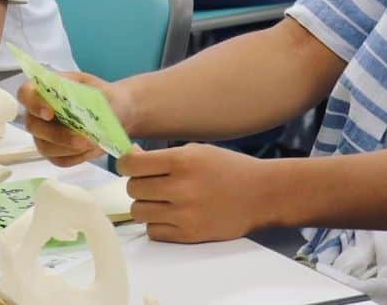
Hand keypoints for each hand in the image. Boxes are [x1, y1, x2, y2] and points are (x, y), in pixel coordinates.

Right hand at [18, 71, 132, 166]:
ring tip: (93, 143)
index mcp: (45, 90)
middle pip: (33, 125)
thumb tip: (68, 101)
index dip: (33, 104)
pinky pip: (58, 159)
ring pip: (45, 146)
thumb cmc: (104, 96)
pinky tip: (90, 149)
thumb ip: (79, 93)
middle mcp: (38, 113)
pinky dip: (75, 156)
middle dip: (57, 134)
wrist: (119, 112)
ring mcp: (44, 135)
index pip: (25, 93)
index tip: (50, 113)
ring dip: (68, 148)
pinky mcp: (55, 153)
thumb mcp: (95, 88)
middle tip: (83, 138)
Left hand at [118, 143, 274, 242]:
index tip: (129, 165)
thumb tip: (130, 157)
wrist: (261, 193)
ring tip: (161, 199)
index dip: (125, 164)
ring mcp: (185, 214)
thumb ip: (162, 156)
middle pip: (133, 188)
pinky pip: (153, 232)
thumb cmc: (228, 168)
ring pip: (139, 212)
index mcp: (182, 161)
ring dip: (145, 205)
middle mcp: (181, 188)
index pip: (132, 164)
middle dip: (138, 184)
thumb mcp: (196, 151)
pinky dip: (156, 223)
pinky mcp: (189, 235)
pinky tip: (170, 213)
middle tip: (151, 182)